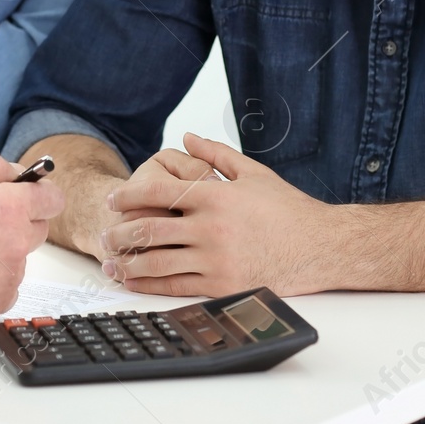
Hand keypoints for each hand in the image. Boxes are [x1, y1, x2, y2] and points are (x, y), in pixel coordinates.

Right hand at [0, 152, 64, 319]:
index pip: (52, 198)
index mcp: (11, 207)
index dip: (40, 194)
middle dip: (19, 221)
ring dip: (1, 251)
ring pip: (18, 257)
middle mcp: (18, 241)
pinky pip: (5, 284)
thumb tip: (17, 172)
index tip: (29, 195)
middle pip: (37, 228)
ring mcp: (11, 274)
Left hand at [98, 133, 326, 297]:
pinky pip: (176, 285)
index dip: (128, 194)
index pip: (158, 191)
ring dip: (128, 262)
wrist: (319, 247)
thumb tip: (186, 138)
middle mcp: (211, 227)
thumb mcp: (253, 172)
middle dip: (121, 232)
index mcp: (215, 195)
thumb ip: (216, 153)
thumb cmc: (288, 210)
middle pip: (150, 228)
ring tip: (112, 261)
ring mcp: (215, 259)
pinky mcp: (222, 285)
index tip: (112, 199)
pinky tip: (135, 282)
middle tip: (105, 234)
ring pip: (157, 261)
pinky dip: (149, 284)